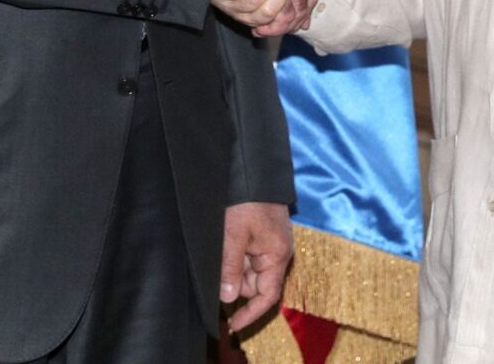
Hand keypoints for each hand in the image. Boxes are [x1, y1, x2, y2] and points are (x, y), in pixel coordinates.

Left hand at [220, 201, 292, 332]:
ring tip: (220, 246)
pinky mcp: (263, 234)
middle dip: (235, 283)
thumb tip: (227, 298)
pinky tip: (225, 243)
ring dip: (232, 267)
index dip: (251, 313)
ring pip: (249, 269)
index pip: (268, 296)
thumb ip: (231, 267)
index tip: (232, 324)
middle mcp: (278, 253)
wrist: (253, 169)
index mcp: (277, 255)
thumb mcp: (233, 234)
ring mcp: (271, 243)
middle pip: (255, 283)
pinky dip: (234, 256)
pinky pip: (248, 255)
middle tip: (215, 270)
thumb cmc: (246, 200)